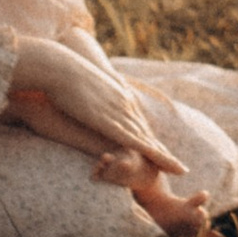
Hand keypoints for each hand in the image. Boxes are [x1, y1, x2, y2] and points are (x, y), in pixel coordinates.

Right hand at [9, 43, 179, 176]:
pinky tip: (163, 162)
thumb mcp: (80, 84)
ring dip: (163, 156)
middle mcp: (125, 104)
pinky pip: (136, 142)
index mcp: (118, 94)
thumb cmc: (63, 74)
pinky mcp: (112, 123)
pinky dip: (153, 153)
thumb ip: (87, 92)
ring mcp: (120, 113)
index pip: (137, 121)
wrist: (59, 66)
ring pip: (147, 140)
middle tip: (178, 167)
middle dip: (162, 151)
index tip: (160, 150)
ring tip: (178, 170)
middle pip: (147, 133)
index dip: (148, 138)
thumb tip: (82, 94)